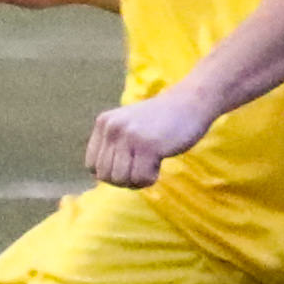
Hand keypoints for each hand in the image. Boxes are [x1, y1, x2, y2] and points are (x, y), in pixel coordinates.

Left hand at [86, 87, 214, 188]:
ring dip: (137, 180)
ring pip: (120, 179)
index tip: (129, 165)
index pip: (92, 166)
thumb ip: (112, 144)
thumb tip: (99, 177)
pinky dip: (150, 179)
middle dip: (124, 179)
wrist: (190, 102)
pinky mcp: (148, 146)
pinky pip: (140, 179)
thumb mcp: (128, 125)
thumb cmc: (161, 120)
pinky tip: (159, 164)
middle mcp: (112, 128)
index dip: (111, 173)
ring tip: (150, 166)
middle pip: (105, 176)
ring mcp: (130, 136)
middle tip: (141, 168)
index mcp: (104, 122)